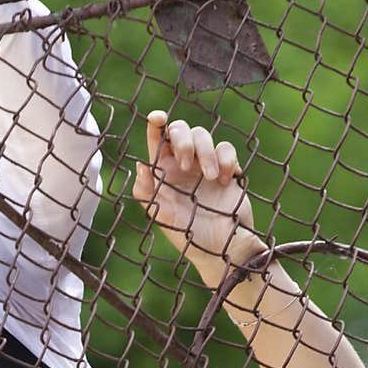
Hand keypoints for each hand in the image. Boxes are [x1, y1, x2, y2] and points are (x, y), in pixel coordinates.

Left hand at [134, 111, 264, 285]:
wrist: (221, 249)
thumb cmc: (187, 236)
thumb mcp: (162, 216)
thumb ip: (146, 192)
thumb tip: (141, 165)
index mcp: (163, 172)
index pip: (157, 140)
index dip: (156, 123)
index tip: (158, 118)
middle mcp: (183, 164)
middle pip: (181, 130)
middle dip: (183, 139)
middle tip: (186, 163)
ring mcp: (205, 164)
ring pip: (204, 135)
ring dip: (206, 152)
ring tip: (209, 178)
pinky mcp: (227, 169)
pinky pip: (227, 148)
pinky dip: (226, 159)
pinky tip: (225, 179)